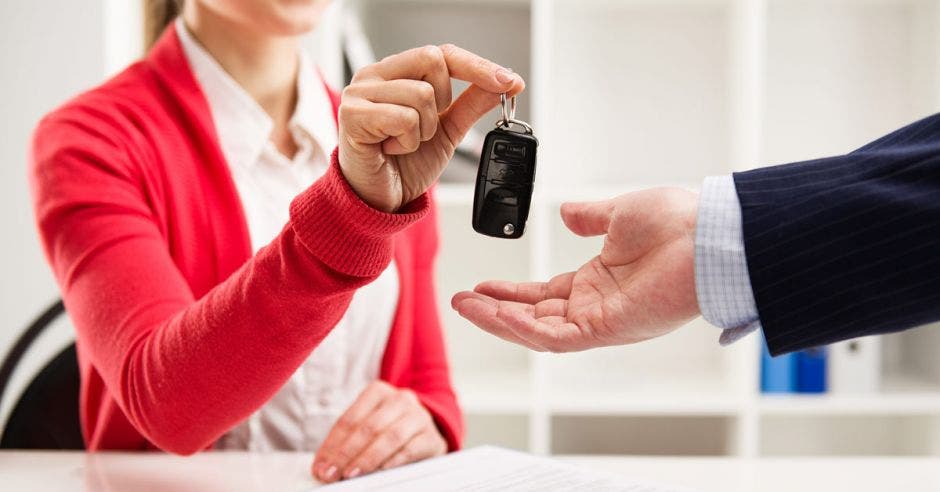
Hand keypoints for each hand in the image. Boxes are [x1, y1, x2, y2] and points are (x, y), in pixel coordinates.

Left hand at [311, 381, 446, 482]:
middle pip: (368, 427)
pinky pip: (410, 450)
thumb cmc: (391, 429)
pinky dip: (391, 462)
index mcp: (378, 392)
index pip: (350, 419)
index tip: (322, 467)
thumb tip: (322, 468)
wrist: (427, 433)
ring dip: (367, 459)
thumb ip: (345, 443)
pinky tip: (379, 472)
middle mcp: (400, 399)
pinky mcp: (431, 437)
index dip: (333, 444)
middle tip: (332, 474)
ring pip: (390, 437)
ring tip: (351, 474)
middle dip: (346, 454)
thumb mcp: (368, 427)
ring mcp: (418, 417)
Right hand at [339, 44, 524, 211]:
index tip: (510, 82)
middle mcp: (375, 75)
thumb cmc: (403, 164)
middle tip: (426, 129)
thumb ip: (472, 104)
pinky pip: (403, 118)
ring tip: (404, 143)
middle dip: (442, 102)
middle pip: (432, 60)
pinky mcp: (352, 114)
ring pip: (421, 94)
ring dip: (424, 130)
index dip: (478, 66)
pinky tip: (391, 149)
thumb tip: (506, 83)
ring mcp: (360, 92)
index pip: (443, 53)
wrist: (379, 199)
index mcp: (396, 73)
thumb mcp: (448, 131)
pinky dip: (407, 141)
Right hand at [452, 188, 700, 351]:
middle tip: (461, 301)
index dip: (509, 292)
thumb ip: (589, 217)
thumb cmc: (678, 223)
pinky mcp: (608, 328)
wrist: (709, 235)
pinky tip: (498, 312)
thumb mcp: (620, 213)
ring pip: (538, 331)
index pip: (543, 295)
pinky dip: (525, 327)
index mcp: (598, 282)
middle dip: (494, 310)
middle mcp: (596, 305)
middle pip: (534, 317)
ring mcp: (601, 320)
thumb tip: (566, 212)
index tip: (480, 285)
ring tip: (466, 307)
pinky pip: (558, 336)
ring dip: (500, 320)